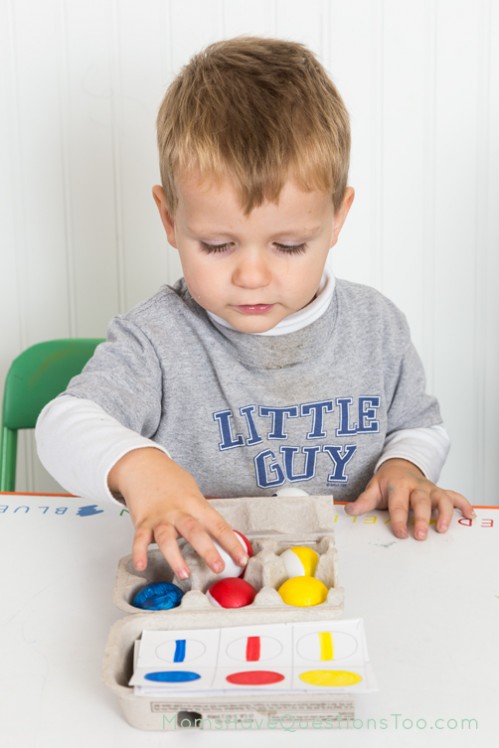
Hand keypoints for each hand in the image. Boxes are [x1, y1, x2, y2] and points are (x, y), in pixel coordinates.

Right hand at [108, 448, 248, 575]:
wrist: (144, 465)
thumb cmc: (171, 481)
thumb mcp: (193, 493)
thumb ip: (204, 515)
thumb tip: (223, 537)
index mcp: (196, 505)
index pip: (218, 525)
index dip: (232, 543)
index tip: (242, 559)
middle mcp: (179, 511)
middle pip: (195, 531)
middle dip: (207, 551)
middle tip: (218, 567)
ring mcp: (160, 517)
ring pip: (167, 538)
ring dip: (175, 557)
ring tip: (184, 574)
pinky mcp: (142, 521)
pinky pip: (139, 539)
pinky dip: (139, 553)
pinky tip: (140, 565)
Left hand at [345, 458, 474, 539]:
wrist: (399, 465)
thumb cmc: (386, 482)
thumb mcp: (372, 488)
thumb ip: (363, 501)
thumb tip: (349, 511)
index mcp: (398, 486)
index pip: (398, 504)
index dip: (399, 518)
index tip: (400, 532)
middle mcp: (416, 486)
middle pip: (421, 501)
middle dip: (422, 518)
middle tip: (421, 535)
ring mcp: (430, 488)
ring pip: (441, 498)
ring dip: (445, 512)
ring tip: (444, 528)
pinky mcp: (440, 491)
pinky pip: (455, 496)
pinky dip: (463, 504)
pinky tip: (469, 516)